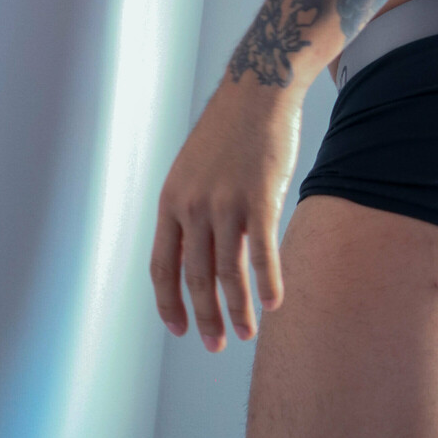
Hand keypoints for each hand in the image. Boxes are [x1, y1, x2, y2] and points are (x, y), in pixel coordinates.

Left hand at [150, 73, 301, 348]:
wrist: (257, 92)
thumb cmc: (228, 133)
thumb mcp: (193, 170)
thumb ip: (190, 210)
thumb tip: (195, 252)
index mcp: (171, 202)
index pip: (163, 267)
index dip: (169, 304)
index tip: (179, 329)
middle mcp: (192, 206)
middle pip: (196, 277)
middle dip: (205, 318)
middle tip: (216, 345)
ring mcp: (225, 202)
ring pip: (229, 272)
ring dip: (238, 310)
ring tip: (248, 333)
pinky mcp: (259, 197)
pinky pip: (262, 252)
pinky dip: (268, 283)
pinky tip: (274, 303)